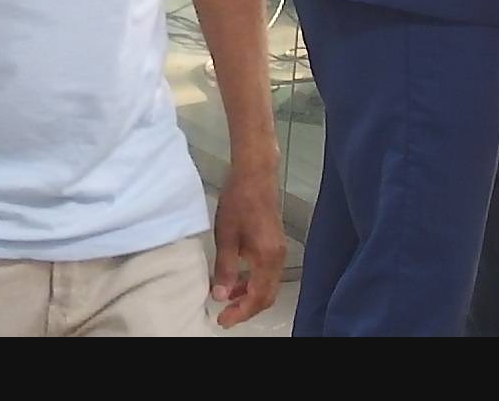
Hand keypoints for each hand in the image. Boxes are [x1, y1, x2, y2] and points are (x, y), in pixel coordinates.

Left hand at [209, 165, 286, 326]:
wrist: (255, 177)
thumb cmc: (238, 203)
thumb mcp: (226, 237)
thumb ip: (225, 268)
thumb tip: (220, 296)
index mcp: (268, 259)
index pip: (258, 297)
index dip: (241, 312)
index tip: (223, 320)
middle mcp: (278, 260)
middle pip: (266, 296)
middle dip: (246, 309)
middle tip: (224, 316)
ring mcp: (278, 253)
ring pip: (266, 286)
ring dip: (248, 296)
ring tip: (225, 299)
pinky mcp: (274, 246)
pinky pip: (265, 274)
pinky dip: (251, 282)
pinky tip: (234, 281)